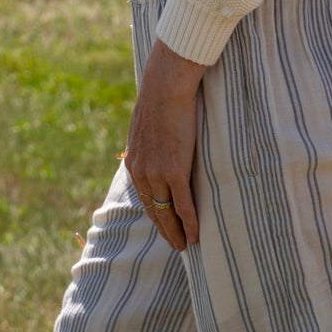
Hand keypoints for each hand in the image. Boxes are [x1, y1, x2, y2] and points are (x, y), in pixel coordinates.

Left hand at [124, 38, 204, 249]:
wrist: (165, 86)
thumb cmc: (159, 99)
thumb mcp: (145, 126)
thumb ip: (148, 143)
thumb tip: (154, 146)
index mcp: (134, 162)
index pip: (144, 198)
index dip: (155, 215)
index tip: (164, 226)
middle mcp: (142, 172)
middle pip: (153, 210)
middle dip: (165, 230)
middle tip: (177, 245)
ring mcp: (157, 172)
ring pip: (167, 212)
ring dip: (177, 232)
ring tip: (187, 245)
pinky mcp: (174, 170)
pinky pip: (183, 205)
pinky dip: (190, 223)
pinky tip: (196, 235)